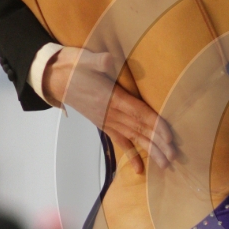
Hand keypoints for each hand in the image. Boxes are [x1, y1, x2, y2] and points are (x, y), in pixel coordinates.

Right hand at [43, 47, 174, 174]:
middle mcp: (110, 114)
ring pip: (133, 138)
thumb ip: (97, 61)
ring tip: (165, 164)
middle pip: (140, 130)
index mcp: (111, 98)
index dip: (155, 125)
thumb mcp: (84, 60)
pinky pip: (119, 141)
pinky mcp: (103, 123)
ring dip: (150, 151)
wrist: (53, 78)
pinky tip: (139, 169)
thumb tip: (108, 60)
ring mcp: (107, 120)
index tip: (170, 138)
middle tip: (174, 157)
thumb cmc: (72, 67)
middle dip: (158, 144)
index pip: (139, 113)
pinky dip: (130, 154)